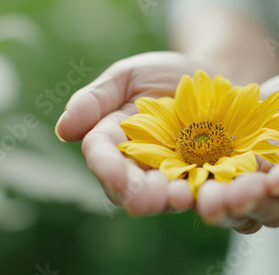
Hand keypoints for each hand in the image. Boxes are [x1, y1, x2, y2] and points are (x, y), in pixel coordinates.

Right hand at [55, 52, 209, 214]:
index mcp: (115, 140)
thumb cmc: (163, 76)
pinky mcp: (206, 179)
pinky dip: (207, 195)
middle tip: (148, 198)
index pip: (102, 156)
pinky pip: (205, 192)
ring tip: (178, 196)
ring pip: (166, 197)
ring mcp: (174, 176)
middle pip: (132, 188)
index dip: (106, 167)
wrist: (214, 80)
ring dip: (169, 201)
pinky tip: (212, 191)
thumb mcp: (129, 77)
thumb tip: (64, 128)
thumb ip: (96, 99)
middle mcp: (140, 166)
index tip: (112, 174)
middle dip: (139, 195)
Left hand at [194, 67, 278, 233]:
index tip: (275, 179)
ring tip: (205, 201)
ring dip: (226, 210)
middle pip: (276, 208)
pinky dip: (206, 200)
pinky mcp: (235, 188)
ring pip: (247, 213)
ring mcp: (261, 194)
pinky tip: (186, 192)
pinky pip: (222, 201)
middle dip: (253, 203)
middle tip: (231, 196)